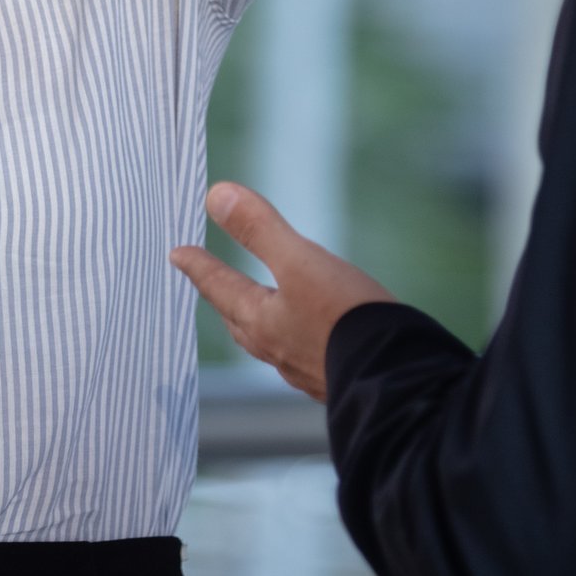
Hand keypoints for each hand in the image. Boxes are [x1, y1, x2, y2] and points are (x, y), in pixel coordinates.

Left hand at [171, 182, 393, 402]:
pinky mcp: (337, 378)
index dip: (199, 265)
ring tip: (259, 312)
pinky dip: (297, 340)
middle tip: (212, 285)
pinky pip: (304, 357)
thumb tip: (216, 195)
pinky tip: (313, 339)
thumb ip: (260, 229)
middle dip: (224, 299)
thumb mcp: (300, 262)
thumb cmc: (345, 317)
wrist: (398, 379)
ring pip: (271, 342)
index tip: (177, 254)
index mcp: (261, 322)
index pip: (220, 287)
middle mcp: (277, 351)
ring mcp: (308, 370)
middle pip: (240, 320)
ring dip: (259, 322)